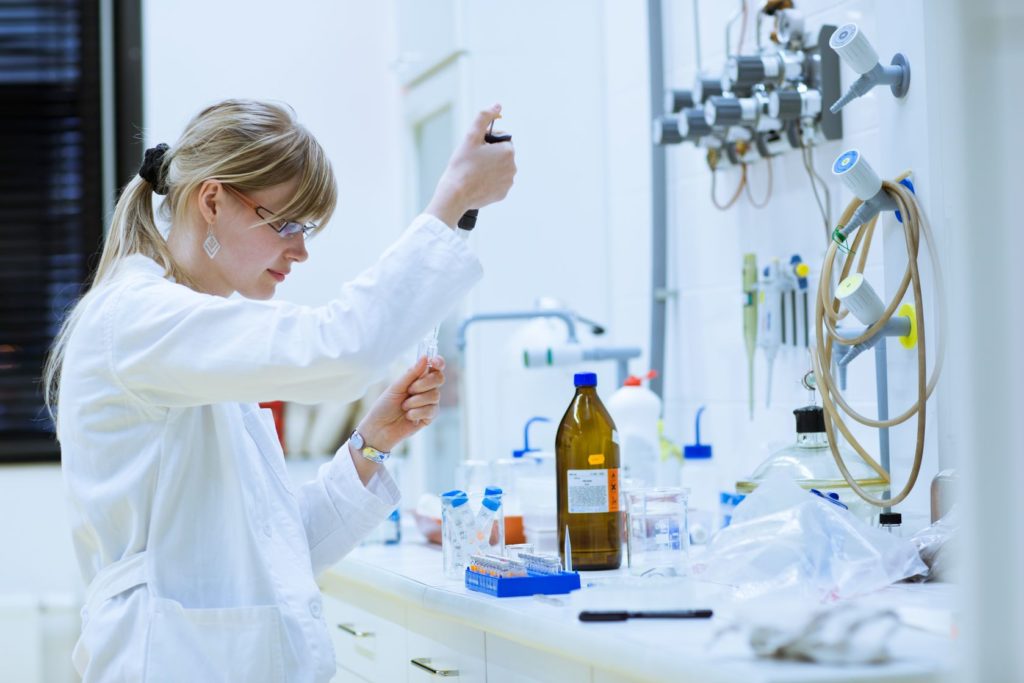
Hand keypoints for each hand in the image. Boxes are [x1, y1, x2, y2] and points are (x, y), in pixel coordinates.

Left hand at [355, 356, 445, 453]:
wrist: (379, 428)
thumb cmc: (384, 406)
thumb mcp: (396, 386)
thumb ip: (412, 373)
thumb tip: (425, 357)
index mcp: (418, 379)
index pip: (435, 367)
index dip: (438, 362)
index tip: (434, 363)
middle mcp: (426, 389)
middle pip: (439, 379)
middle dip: (424, 383)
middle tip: (409, 390)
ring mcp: (429, 403)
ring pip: (435, 395)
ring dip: (416, 401)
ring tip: (404, 406)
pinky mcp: (429, 417)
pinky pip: (432, 410)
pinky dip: (417, 412)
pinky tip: (408, 416)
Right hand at [425, 104, 516, 227]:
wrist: (456, 194)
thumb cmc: (462, 164)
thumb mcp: (471, 136)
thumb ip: (484, 117)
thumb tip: (497, 105)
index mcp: (508, 151)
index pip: (501, 138)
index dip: (487, 141)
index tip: (476, 148)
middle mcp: (513, 167)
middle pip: (501, 154)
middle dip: (490, 154)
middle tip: (473, 160)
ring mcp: (508, 182)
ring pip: (500, 168)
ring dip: (490, 167)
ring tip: (475, 171)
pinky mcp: (503, 194)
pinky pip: (497, 182)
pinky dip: (489, 181)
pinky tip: (478, 182)